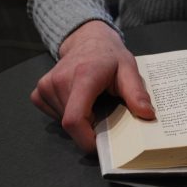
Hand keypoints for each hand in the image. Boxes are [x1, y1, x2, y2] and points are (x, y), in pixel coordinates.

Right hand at [30, 21, 155, 151]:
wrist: (88, 40)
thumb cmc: (110, 57)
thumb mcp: (129, 70)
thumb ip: (137, 93)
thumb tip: (147, 115)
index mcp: (83, 76)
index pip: (75, 119)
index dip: (86, 139)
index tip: (101, 145)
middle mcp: (59, 81)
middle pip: (72, 124)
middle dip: (89, 128)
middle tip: (105, 114)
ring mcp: (45, 86)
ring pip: (63, 122)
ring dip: (81, 120)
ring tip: (93, 102)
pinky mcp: (39, 92)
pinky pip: (53, 115)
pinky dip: (68, 114)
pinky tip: (79, 100)